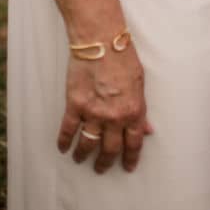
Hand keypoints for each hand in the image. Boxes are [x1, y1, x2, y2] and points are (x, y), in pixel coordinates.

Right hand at [57, 46, 152, 173]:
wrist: (101, 41)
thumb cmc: (123, 57)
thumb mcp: (140, 83)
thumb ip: (141, 109)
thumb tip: (147, 129)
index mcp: (133, 111)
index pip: (133, 143)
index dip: (130, 157)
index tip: (127, 167)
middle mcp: (114, 117)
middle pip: (110, 149)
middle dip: (105, 162)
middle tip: (101, 169)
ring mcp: (93, 113)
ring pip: (88, 144)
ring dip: (83, 155)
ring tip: (80, 159)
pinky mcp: (74, 105)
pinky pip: (68, 130)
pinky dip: (64, 141)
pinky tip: (63, 148)